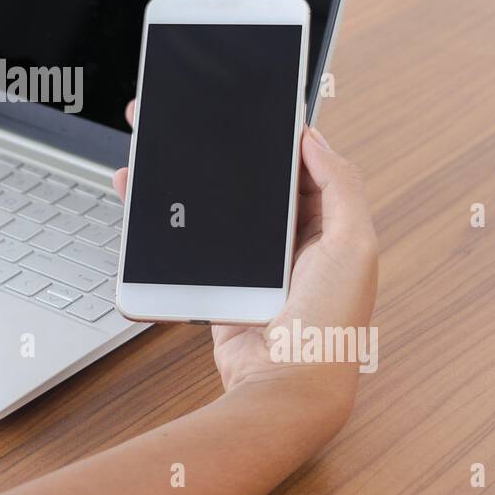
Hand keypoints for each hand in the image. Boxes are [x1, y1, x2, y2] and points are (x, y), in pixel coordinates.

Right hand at [112, 101, 377, 416]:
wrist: (286, 386)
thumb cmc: (331, 324)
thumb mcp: (354, 245)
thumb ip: (341, 185)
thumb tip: (315, 139)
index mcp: (328, 225)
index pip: (299, 166)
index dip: (274, 137)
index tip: (244, 108)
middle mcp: (292, 241)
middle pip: (251, 180)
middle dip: (220, 149)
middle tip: (187, 116)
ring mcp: (254, 261)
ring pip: (215, 205)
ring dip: (185, 177)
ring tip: (156, 143)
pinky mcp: (221, 280)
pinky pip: (190, 240)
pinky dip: (164, 217)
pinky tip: (140, 194)